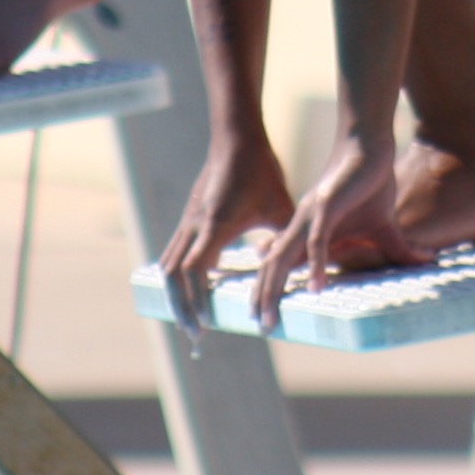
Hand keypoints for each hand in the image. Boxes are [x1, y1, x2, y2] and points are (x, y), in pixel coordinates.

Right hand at [156, 132, 295, 338]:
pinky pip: (173, 252)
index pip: (195, 272)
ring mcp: (187, 220)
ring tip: (186, 320)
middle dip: (180, 309)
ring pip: (167, 265)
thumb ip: (288, 240)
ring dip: (174, 296)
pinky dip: (175, 277)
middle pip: (172, 276)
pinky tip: (187, 290)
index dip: (197, 300)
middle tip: (194, 338)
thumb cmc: (261, 170)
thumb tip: (307, 271)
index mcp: (216, 225)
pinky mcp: (188, 216)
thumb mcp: (280, 207)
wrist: (235, 136)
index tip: (206, 326)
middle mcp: (194, 225)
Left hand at [253, 131, 424, 328]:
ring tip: (269, 316)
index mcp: (308, 231)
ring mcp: (310, 216)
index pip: (282, 263)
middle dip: (263, 296)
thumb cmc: (372, 182)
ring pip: (285, 257)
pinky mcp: (326, 206)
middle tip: (260, 326)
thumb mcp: (385, 226)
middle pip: (274, 265)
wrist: (370, 145)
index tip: (261, 314)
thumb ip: (399, 249)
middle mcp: (301, 225)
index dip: (269, 287)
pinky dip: (314, 265)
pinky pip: (317, 242)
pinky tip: (314, 288)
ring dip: (275, 288)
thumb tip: (427, 260)